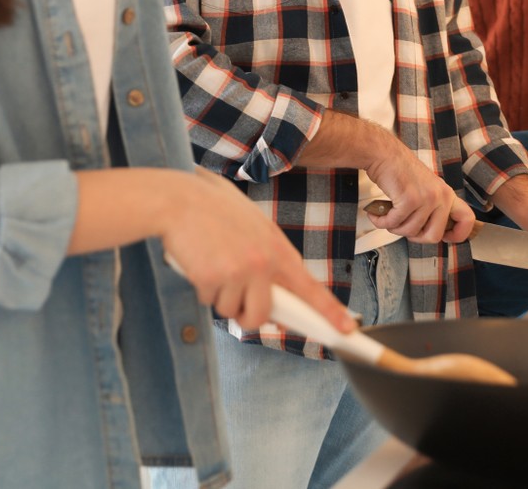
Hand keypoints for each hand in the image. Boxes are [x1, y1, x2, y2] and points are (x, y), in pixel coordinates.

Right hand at [161, 170, 353, 333]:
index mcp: (277, 248)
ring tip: (212, 265)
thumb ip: (267, 259)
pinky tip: (198, 262)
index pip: (310, 287)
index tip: (348, 329)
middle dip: (247, 315)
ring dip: (220, 297)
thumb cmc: (213, 210)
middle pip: (262, 315)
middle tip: (234, 299)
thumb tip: (272, 300)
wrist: (179, 198)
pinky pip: (209, 301)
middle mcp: (263, 262)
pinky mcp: (212, 278)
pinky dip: (202, 288)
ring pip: (231, 311)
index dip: (330, 311)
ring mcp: (238, 272)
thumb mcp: (252, 227)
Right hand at [365, 145, 472, 244]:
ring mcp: (426, 198)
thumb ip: (433, 208)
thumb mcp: (426, 189)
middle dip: (415, 237)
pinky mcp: (409, 199)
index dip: (458, 234)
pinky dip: (381, 221)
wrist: (385, 154)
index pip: (467, 219)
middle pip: (434, 236)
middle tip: (404, 227)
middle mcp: (441, 196)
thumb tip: (430, 232)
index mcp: (447, 194)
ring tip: (387, 215)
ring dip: (394, 227)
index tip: (445, 238)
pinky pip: (394, 223)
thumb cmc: (401, 171)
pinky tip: (376, 213)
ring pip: (410, 231)